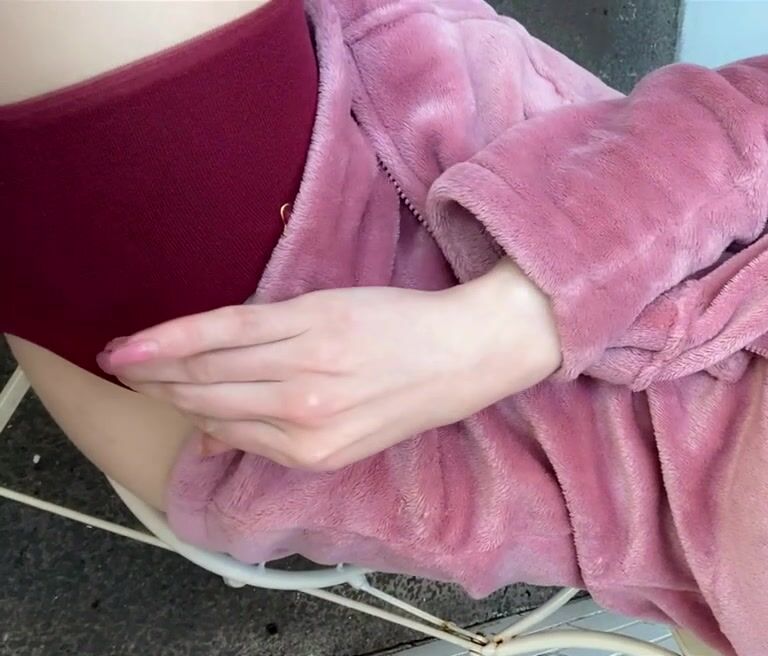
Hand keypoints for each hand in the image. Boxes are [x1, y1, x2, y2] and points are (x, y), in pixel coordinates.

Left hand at [98, 259, 560, 470]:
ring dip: (179, 403)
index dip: (159, 343)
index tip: (118, 349)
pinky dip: (221, 432)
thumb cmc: (401, 320)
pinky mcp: (322, 455)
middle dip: (157, 376)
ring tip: (153, 391)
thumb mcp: (331, 303)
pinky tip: (204, 425)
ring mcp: (312, 425)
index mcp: (309, 329)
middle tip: (125, 369)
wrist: (465, 358)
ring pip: (220, 415)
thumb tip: (206, 357)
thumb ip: (265, 329)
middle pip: (206, 380)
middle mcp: (305, 382)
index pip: (213, 336)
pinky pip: (252, 445)